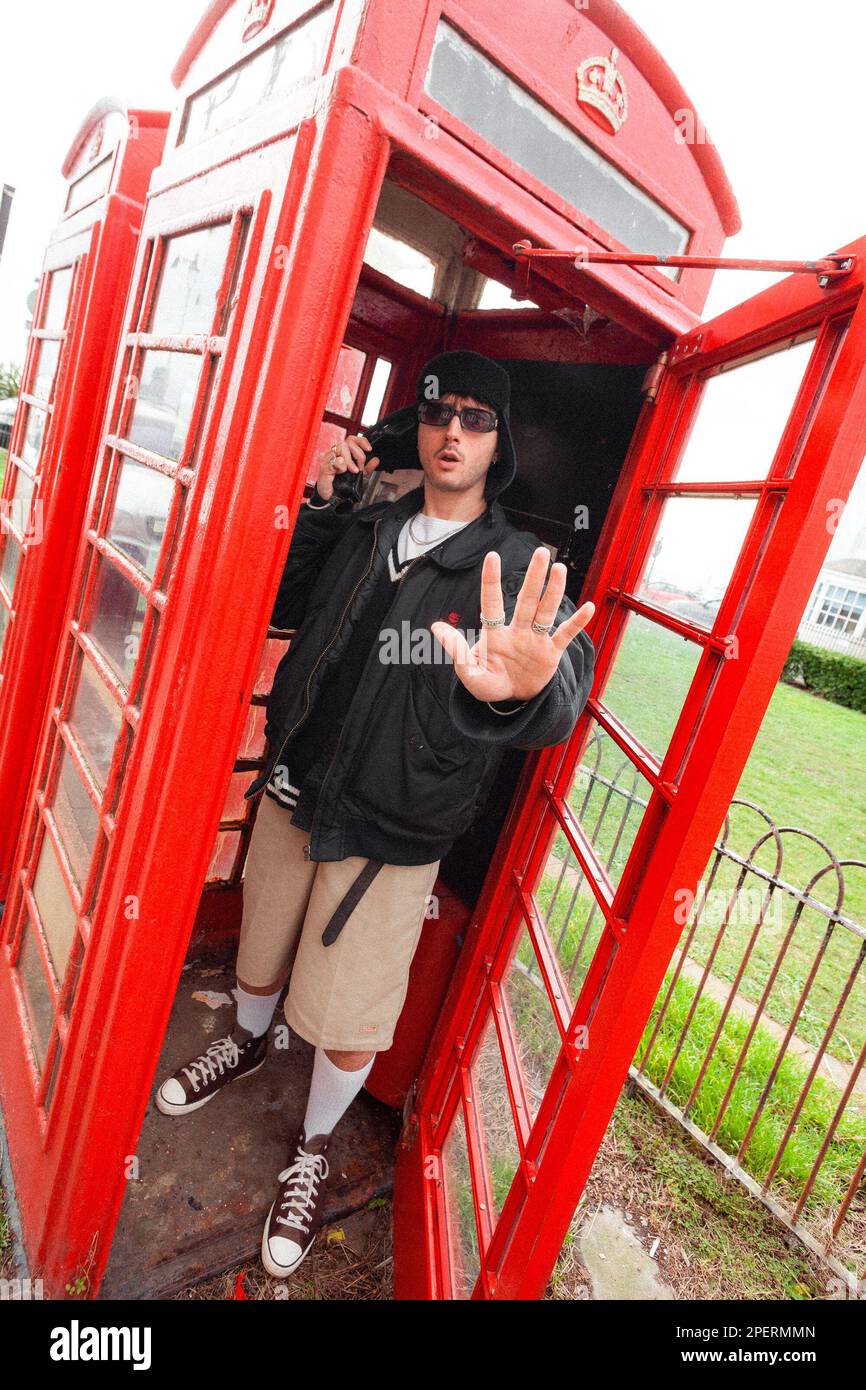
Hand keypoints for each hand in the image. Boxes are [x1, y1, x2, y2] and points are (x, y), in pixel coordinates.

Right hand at [317, 434, 379, 499]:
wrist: (331, 498)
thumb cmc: (340, 486)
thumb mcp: (358, 476)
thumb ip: (367, 468)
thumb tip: (375, 460)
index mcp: (342, 453)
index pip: (352, 439)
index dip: (362, 441)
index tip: (369, 449)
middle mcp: (335, 453)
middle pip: (348, 441)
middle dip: (359, 454)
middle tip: (359, 467)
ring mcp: (329, 459)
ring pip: (342, 447)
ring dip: (351, 460)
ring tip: (352, 471)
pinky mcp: (325, 466)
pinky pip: (335, 459)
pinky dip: (342, 465)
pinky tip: (342, 472)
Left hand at [430, 547, 594, 703]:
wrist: (511, 700)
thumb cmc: (488, 683)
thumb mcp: (469, 672)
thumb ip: (456, 650)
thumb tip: (436, 626)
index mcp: (495, 633)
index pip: (492, 603)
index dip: (491, 581)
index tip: (492, 556)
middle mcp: (517, 630)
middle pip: (526, 600)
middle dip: (533, 578)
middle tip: (541, 553)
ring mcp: (535, 639)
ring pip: (545, 611)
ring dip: (553, 591)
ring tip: (559, 569)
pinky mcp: (551, 652)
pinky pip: (565, 635)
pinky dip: (577, 623)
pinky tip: (589, 607)